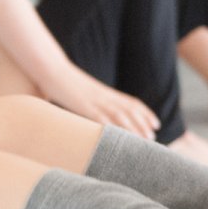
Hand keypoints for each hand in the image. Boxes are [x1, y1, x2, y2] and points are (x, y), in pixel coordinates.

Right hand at [44, 69, 160, 139]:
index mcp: (105, 92)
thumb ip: (90, 101)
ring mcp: (95, 100)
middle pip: (130, 110)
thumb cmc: (63, 80)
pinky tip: (120, 137)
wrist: (51, 68)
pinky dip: (112, 127)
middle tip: (153, 137)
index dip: (146, 113)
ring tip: (144, 140)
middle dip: (144, 124)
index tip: (156, 124)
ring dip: (134, 128)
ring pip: (120, 115)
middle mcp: (104, 96)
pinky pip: (101, 118)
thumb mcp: (81, 92)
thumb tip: (92, 112)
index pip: (132, 102)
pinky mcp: (83, 105)